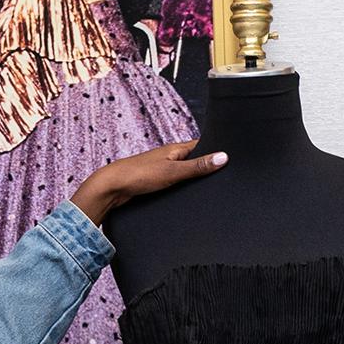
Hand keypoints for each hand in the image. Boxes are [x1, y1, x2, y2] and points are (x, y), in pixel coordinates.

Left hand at [70, 142, 226, 225]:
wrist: (110, 189)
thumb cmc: (137, 175)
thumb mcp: (173, 171)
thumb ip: (198, 167)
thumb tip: (223, 157)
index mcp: (175, 149)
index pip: (202, 145)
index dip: (217, 150)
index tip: (233, 157)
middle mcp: (169, 158)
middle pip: (195, 161)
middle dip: (207, 168)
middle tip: (226, 177)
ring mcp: (162, 171)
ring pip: (185, 174)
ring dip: (194, 181)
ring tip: (211, 188)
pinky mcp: (155, 184)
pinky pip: (175, 185)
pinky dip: (183, 189)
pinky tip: (189, 197)